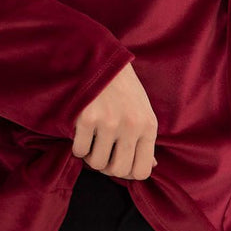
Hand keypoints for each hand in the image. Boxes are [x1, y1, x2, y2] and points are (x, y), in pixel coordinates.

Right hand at [72, 62, 157, 180]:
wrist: (100, 58)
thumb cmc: (123, 87)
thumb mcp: (142, 109)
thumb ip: (145, 138)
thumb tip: (152, 165)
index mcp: (148, 126)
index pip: (142, 171)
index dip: (128, 172)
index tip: (119, 161)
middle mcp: (131, 126)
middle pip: (118, 171)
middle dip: (107, 166)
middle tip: (102, 151)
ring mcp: (109, 123)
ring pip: (97, 164)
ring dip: (91, 156)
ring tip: (92, 140)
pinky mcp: (88, 118)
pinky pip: (79, 151)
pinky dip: (78, 146)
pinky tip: (82, 132)